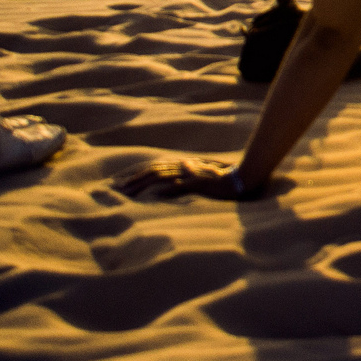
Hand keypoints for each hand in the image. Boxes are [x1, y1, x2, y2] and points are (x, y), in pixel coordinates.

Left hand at [113, 157, 261, 201]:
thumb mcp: (200, 179)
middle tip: (119, 189)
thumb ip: (184, 181)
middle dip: (135, 179)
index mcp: (184, 165)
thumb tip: (164, 190)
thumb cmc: (222, 181)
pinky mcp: (200, 183)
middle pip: (155, 170)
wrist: (241, 179)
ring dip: (145, 184)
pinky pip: (182, 186)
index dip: (139, 173)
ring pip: (163, 177)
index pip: (156, 167)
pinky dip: (169, 190)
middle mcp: (185, 167)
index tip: (124, 182)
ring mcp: (192, 175)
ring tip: (130, 193)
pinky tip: (157, 195)